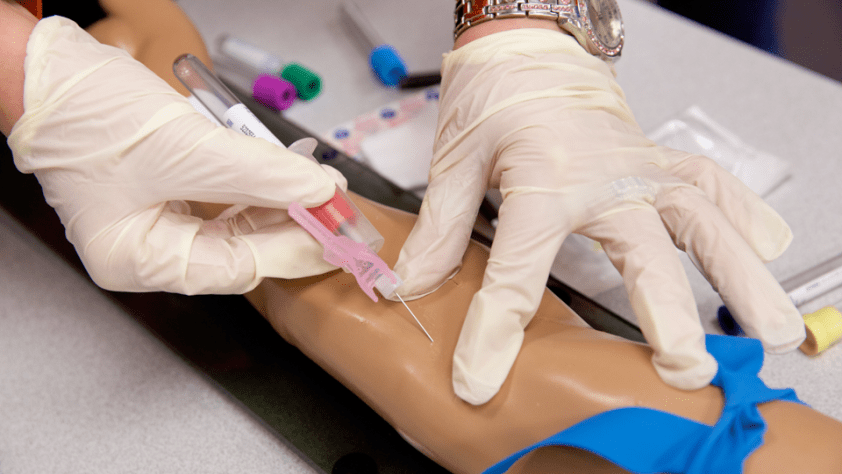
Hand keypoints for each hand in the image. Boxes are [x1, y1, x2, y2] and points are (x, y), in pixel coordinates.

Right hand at [7, 17, 345, 294]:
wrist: (48, 70)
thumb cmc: (87, 113)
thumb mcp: (187, 148)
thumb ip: (261, 175)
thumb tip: (318, 191)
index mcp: (137, 261)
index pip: (236, 269)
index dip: (292, 251)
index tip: (337, 235)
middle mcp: (148, 250)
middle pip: (239, 250)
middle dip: (291, 226)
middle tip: (338, 211)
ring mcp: (156, 221)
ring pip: (236, 224)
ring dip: (280, 204)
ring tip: (321, 188)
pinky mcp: (166, 193)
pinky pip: (223, 200)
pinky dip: (257, 188)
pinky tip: (288, 177)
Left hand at [392, 29, 804, 403]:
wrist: (530, 49)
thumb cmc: (493, 101)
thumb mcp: (455, 163)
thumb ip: (438, 230)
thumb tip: (408, 288)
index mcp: (541, 180)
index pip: (517, 269)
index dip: (494, 331)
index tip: (481, 381)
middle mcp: (603, 178)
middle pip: (640, 250)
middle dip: (664, 312)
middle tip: (682, 367)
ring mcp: (639, 169)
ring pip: (701, 221)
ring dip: (738, 274)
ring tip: (768, 330)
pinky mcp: (658, 162)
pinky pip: (710, 185)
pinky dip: (744, 214)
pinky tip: (770, 247)